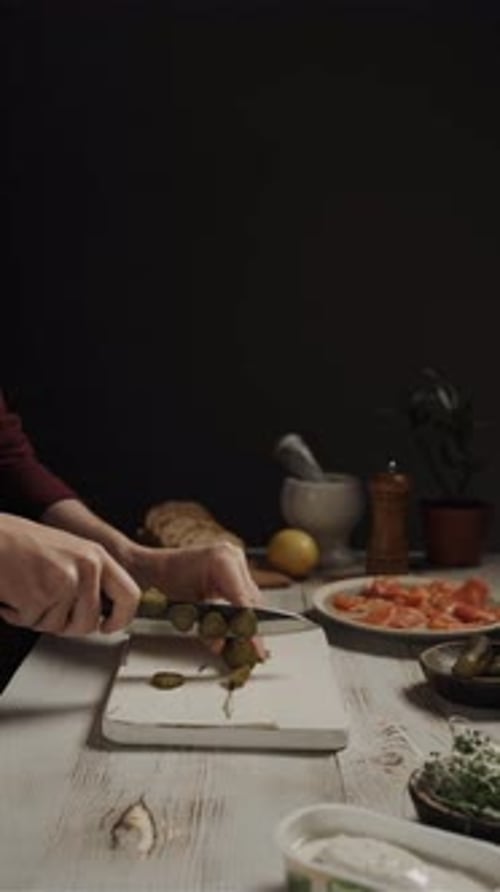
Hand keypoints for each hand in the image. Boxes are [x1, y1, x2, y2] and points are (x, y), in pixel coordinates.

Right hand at [0, 514, 140, 635]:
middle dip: (66, 625)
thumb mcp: (69, 552)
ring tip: (27, 591)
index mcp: (96, 556)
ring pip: (58, 626)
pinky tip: (13, 593)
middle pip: (89, 623)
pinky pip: (32, 623)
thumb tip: (100, 612)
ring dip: (38, 617)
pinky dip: (17, 615)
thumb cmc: (22, 543)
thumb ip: (89, 578)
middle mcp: (86, 568)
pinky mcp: (41, 596)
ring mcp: (65, 582)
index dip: (121, 618)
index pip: (130, 595)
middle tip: (47, 609)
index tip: (108, 626)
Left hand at [126, 540, 266, 658]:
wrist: (142, 569)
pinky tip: (235, 633)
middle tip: (250, 657)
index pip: (244, 601)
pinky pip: (241, 597)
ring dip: (244, 625)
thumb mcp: (182, 609)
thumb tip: (222, 644)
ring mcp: (233, 561)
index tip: (255, 650)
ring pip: (249, 601)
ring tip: (242, 649)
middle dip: (248, 631)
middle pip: (251, 602)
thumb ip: (206, 627)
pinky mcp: (231, 571)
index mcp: (221, 559)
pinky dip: (237, 616)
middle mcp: (232, 556)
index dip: (250, 629)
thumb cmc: (154, 583)